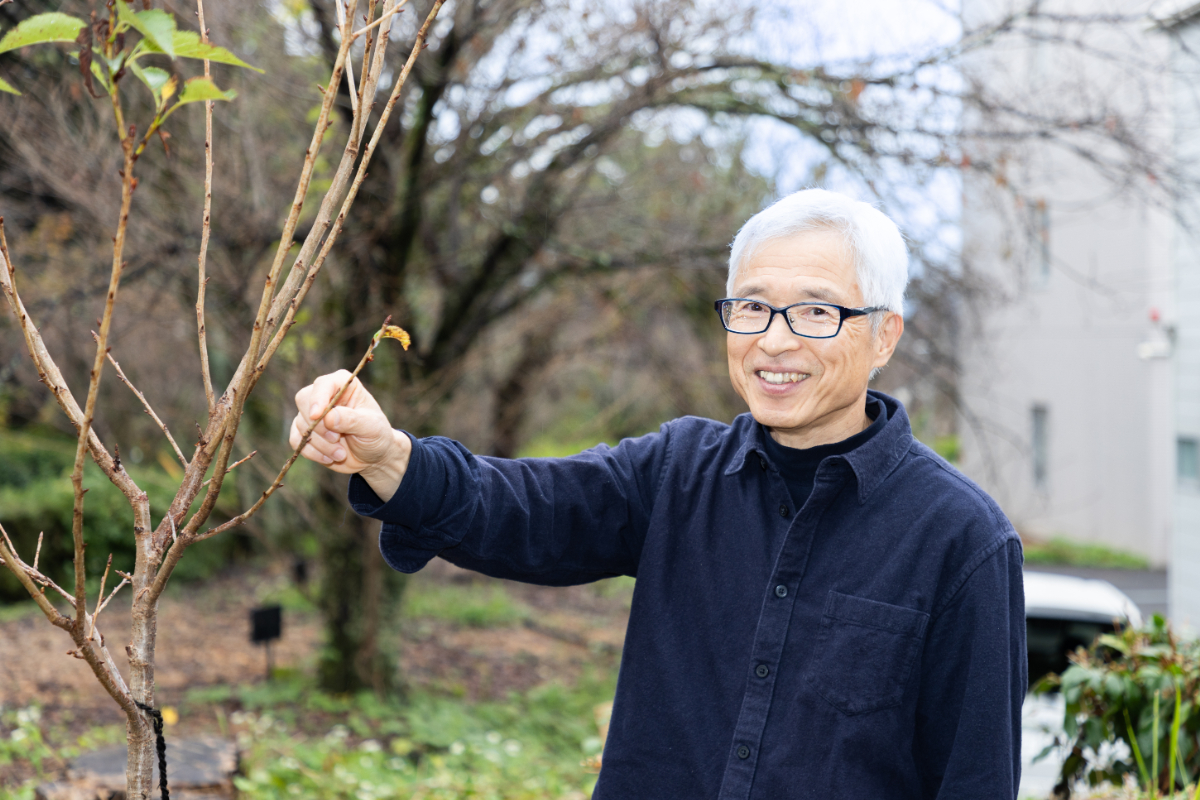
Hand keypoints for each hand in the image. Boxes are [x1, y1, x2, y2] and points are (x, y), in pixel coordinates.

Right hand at [290, 370, 410, 500]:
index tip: (317, 416)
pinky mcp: (305, 432)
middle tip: (336, 439)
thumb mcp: (372, 427)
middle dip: (318, 425)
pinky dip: (312, 452)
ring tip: (341, 453)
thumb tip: (328, 417)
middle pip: (303, 401)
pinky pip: (296, 440)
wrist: (372, 457)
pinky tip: (329, 458)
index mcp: (343, 384)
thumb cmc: (376, 435)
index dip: (318, 399)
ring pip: (301, 424)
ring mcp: (312, 414)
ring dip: (320, 444)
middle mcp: (324, 395)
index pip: (323, 384)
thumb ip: (352, 420)